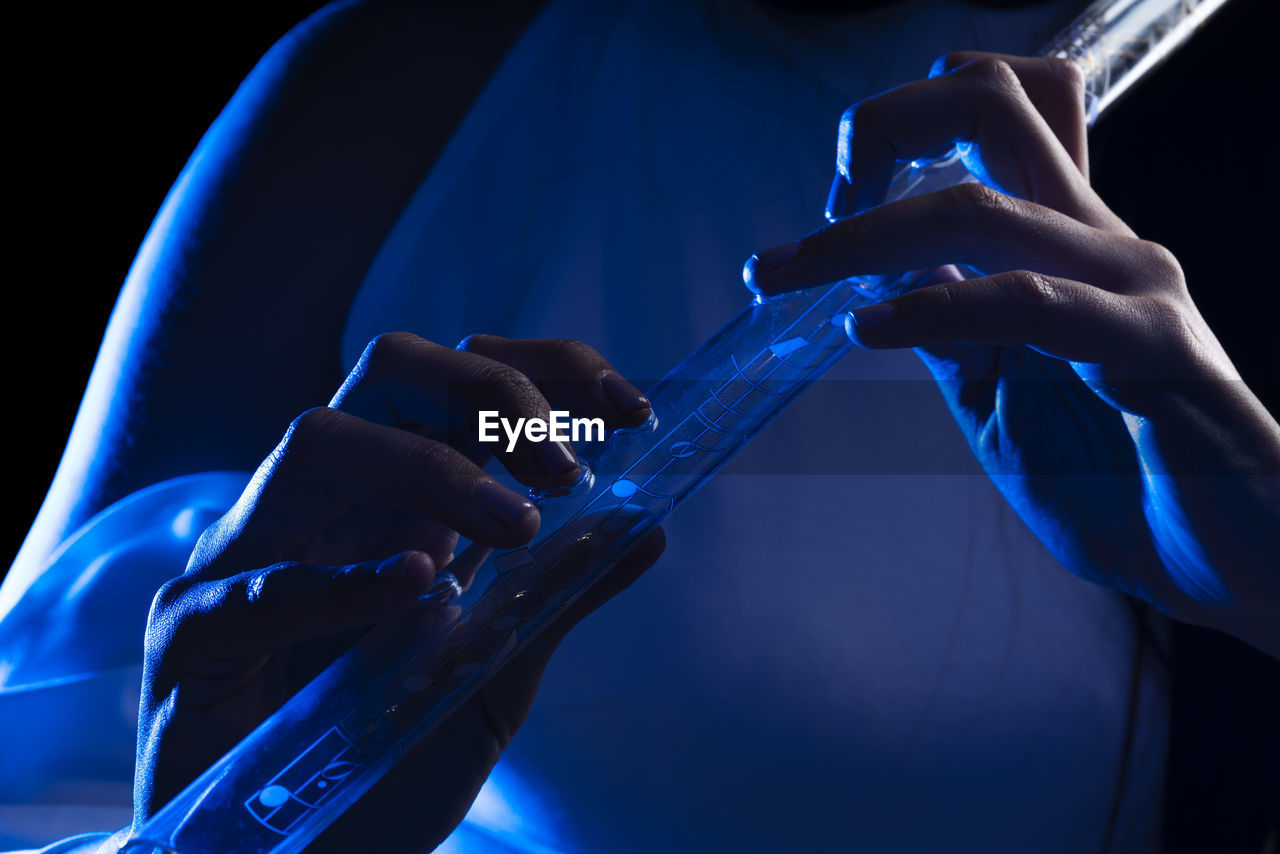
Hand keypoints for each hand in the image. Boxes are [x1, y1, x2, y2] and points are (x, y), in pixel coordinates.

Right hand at [132, 332, 663, 850]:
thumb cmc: (383, 760)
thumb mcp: (493, 673)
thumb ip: (556, 598)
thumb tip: (650, 528)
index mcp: (398, 504)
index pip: (463, 383)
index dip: (544, 369)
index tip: (628, 406)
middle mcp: (328, 507)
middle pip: (390, 370)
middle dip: (489, 389)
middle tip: (566, 467)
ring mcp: (253, 558)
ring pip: (319, 442)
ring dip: (429, 467)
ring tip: (516, 526)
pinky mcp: (195, 633)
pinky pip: (259, 582)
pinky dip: (341, 579)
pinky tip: (416, 584)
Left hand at [744, 54, 1279, 654]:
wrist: (1231, 561)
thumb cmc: (1121, 482)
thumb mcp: (1003, 404)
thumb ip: (955, 339)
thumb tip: (890, 284)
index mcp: (1061, 245)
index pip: (996, 112)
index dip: (901, 126)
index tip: (830, 208)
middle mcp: (1097, 240)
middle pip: (991, 104)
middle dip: (879, 130)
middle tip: (805, 226)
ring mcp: (1130, 284)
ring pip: (988, 205)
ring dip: (867, 237)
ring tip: (790, 276)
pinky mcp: (1153, 346)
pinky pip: (1031, 302)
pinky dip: (938, 305)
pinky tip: (872, 328)